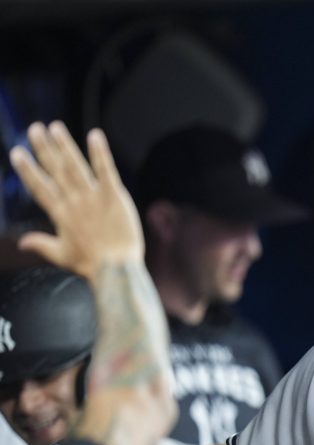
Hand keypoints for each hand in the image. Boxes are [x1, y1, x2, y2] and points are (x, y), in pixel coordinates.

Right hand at [9, 121, 142, 279]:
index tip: (18, 153)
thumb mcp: (61, 255)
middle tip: (35, 129)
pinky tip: (94, 136)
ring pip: (75, 166)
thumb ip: (41, 244)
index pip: (40, 187)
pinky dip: (100, 153)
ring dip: (65, 145)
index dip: (28, 169)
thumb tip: (21, 242)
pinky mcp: (114, 197)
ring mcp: (93, 198)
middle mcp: (73, 202)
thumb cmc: (90, 264)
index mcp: (59, 214)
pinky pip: (105, 171)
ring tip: (55, 127)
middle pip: (55, 171)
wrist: (116, 269)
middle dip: (44, 149)